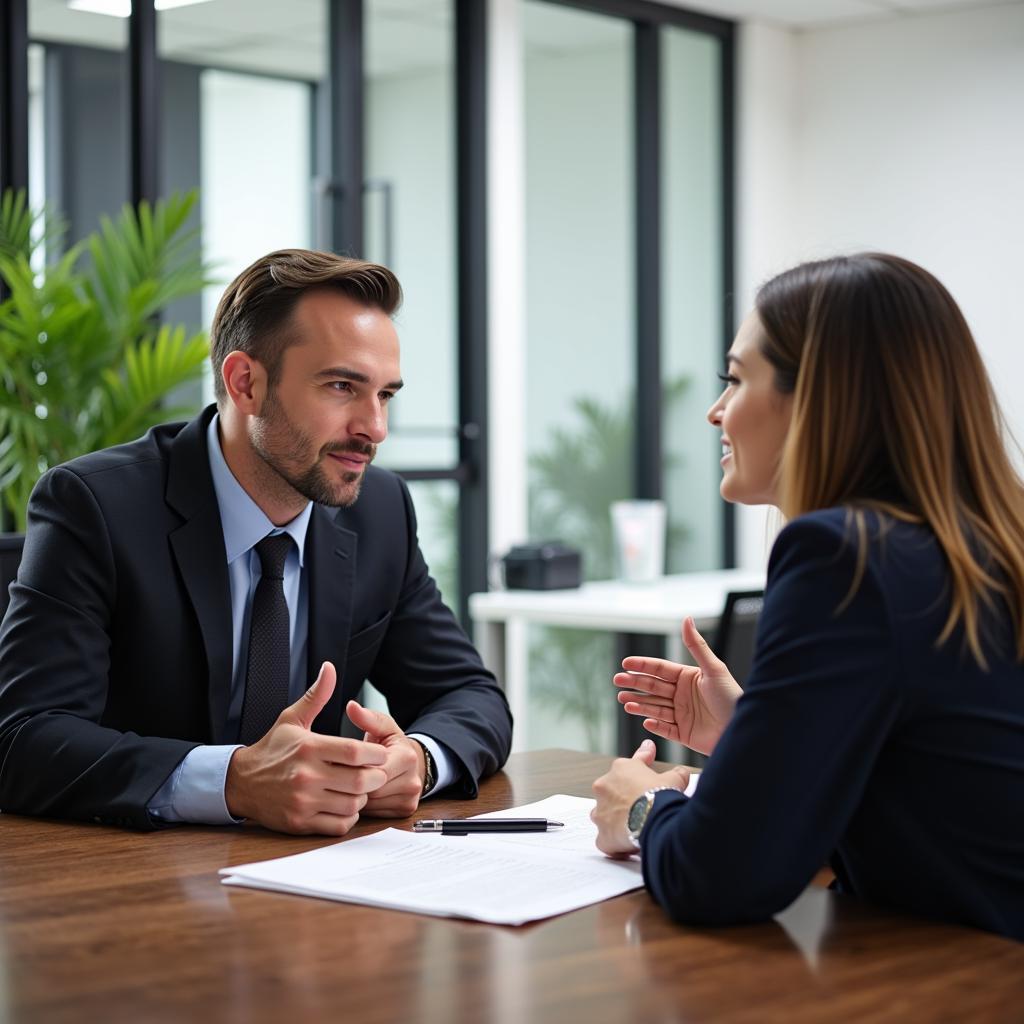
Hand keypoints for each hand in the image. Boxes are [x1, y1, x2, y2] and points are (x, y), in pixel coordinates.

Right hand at [225, 662, 388, 835]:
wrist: (240, 782)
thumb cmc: (272, 749)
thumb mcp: (292, 719)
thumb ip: (316, 695)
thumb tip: (330, 668)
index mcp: (309, 748)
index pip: (354, 752)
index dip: (375, 754)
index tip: (378, 753)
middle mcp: (306, 776)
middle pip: (360, 780)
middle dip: (375, 777)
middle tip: (374, 772)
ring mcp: (303, 802)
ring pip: (353, 804)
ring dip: (362, 797)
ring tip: (358, 787)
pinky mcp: (300, 822)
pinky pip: (339, 825)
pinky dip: (348, 817)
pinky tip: (344, 804)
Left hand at [345, 700, 425, 818]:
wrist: (414, 764)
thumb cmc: (393, 745)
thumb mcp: (384, 727)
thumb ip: (368, 718)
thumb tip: (352, 707)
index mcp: (407, 757)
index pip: (373, 768)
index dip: (353, 767)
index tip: (337, 762)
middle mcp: (412, 780)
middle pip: (372, 789)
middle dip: (352, 784)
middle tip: (334, 776)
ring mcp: (410, 798)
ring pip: (372, 804)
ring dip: (355, 797)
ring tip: (343, 785)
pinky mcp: (405, 811)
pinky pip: (377, 813)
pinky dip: (364, 806)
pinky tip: (355, 796)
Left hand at [591, 739, 689, 856]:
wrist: (655, 821)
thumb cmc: (662, 797)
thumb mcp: (674, 780)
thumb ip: (676, 774)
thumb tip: (682, 772)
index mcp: (622, 769)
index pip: (632, 763)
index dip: (644, 759)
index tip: (648, 753)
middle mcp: (605, 787)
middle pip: (612, 790)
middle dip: (624, 796)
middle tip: (642, 804)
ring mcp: (601, 812)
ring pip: (603, 814)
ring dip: (614, 818)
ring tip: (631, 825)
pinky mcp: (603, 836)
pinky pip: (606, 839)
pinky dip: (615, 843)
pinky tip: (626, 846)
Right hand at [615, 616, 741, 754]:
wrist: (744, 728)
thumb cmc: (732, 697)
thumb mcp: (714, 668)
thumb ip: (696, 645)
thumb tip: (686, 618)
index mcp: (688, 678)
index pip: (660, 669)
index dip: (643, 665)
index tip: (625, 663)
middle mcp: (682, 695)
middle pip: (653, 687)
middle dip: (635, 683)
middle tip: (618, 681)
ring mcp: (682, 714)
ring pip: (654, 707)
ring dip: (639, 703)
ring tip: (624, 700)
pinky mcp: (684, 734)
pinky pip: (664, 729)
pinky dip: (654, 725)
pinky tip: (644, 720)